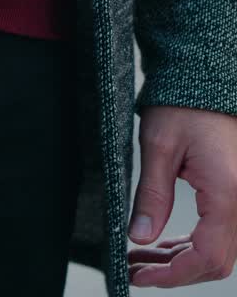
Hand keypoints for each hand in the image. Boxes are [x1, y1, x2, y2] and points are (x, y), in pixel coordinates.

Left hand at [127, 105, 236, 286]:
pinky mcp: (232, 196)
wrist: (204, 85)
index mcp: (227, 193)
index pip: (207, 255)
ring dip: (180, 261)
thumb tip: (140, 236)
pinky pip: (217, 234)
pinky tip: (161, 245)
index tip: (140, 276)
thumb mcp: (158, 147)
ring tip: (140, 260)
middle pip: (216, 261)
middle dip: (174, 273)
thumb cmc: (183, 107)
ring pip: (218, 251)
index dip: (173, 274)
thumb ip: (151, 195)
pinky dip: (190, 246)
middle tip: (135, 271)